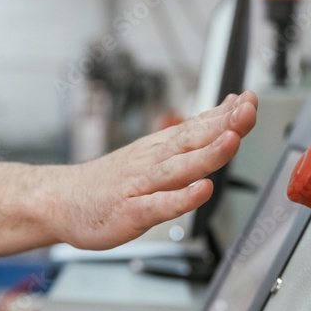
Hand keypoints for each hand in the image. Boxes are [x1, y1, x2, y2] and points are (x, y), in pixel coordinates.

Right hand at [56, 91, 257, 249]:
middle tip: (248, 109)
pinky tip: (200, 191)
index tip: (251, 99)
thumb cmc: (109, 182)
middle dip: (224, 125)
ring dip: (207, 155)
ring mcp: (141, 186)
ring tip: (231, 141)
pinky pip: (160, 205)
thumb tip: (226, 112)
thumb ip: (190, 137)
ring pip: (179, 168)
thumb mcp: (151, 153)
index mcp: (161, 148)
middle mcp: (153, 161)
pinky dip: (182, 198)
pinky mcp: (131, 212)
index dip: (227, 113)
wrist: (59, 201)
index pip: (199, 126)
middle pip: (193, 140)